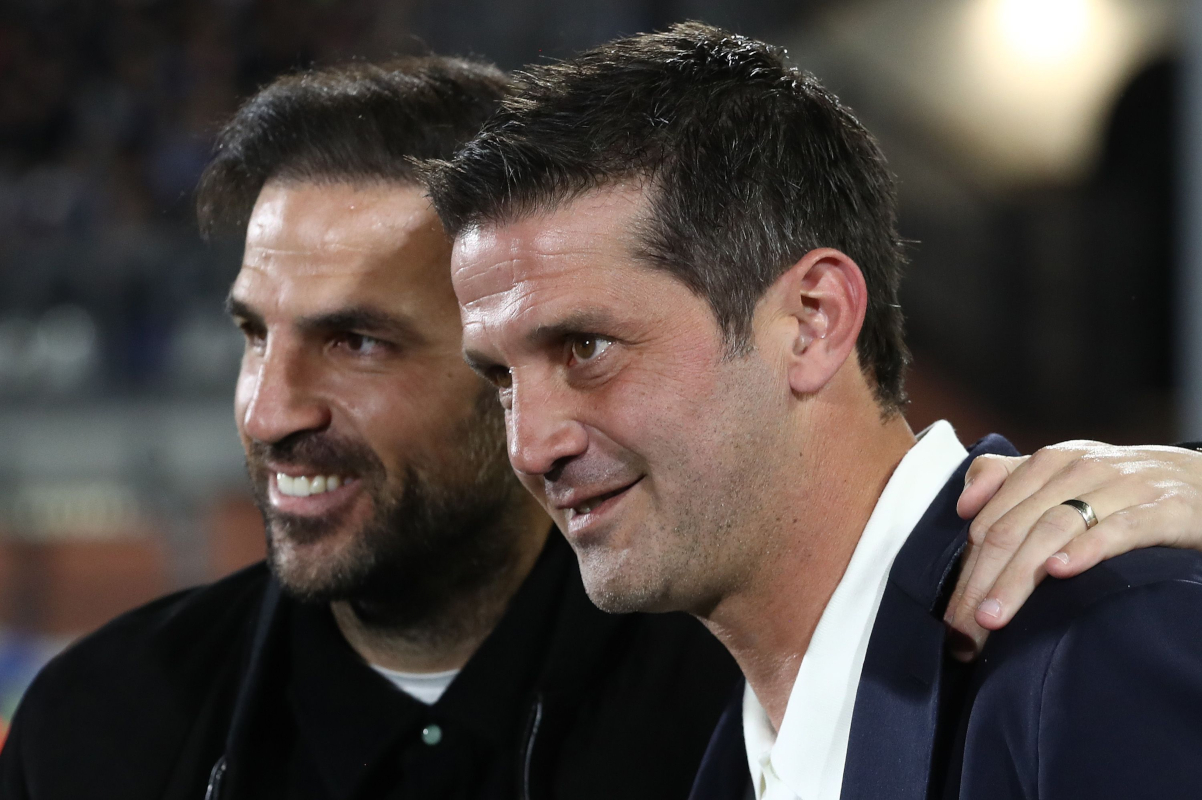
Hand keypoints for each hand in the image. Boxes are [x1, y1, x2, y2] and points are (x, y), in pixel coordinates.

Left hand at [943, 441, 1201, 660]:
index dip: (965, 569)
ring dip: (1019, 577)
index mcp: (1049, 464)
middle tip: (963, 628)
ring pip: (1054, 529)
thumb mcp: (1065, 475)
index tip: (950, 616)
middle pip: (1013, 528)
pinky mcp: (1164, 508)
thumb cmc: (1122, 488)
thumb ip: (1008, 480)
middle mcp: (1079, 470)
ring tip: (994, 617)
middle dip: (982, 582)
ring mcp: (1122, 487)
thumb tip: (963, 505)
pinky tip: (1061, 573)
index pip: (990, 519)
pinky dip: (1087, 548)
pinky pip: (1119, 528)